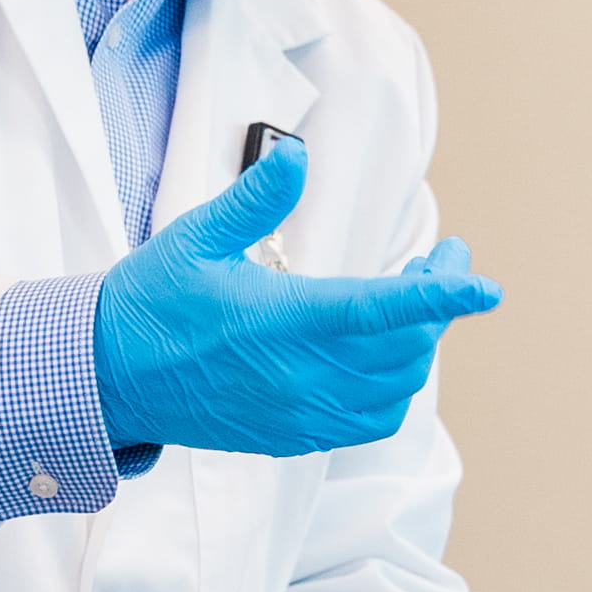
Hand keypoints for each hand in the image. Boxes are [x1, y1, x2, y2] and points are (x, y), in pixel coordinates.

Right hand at [91, 140, 501, 456]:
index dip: (439, 298)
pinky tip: (386, 356)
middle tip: (442, 264)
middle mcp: (297, 374)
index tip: (483, 286)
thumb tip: (297, 155)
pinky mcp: (293, 436)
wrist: (108, 379)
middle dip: (438, 304)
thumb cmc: (150, 303)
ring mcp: (298, 412)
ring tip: (414, 305)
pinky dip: (394, 388)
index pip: (379, 310)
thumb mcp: (196, 238)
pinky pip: (369, 421)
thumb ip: (255, 200)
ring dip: (418, 346)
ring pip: (394, 387)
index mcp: (279, 320)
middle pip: (402, 347)